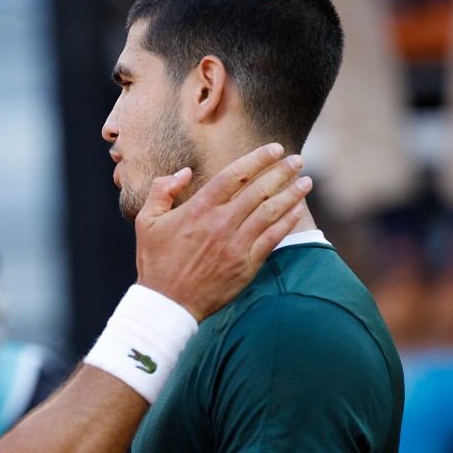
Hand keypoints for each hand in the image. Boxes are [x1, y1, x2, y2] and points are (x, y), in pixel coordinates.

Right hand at [135, 143, 309, 320]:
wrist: (168, 303)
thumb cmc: (156, 261)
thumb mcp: (147, 221)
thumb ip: (162, 190)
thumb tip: (185, 172)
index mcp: (199, 208)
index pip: (235, 175)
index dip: (258, 158)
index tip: (275, 149)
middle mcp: (221, 222)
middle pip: (259, 189)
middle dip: (282, 171)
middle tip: (297, 159)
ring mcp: (236, 244)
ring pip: (271, 211)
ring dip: (291, 193)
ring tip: (305, 181)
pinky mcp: (246, 264)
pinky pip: (273, 238)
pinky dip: (287, 221)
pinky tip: (298, 210)